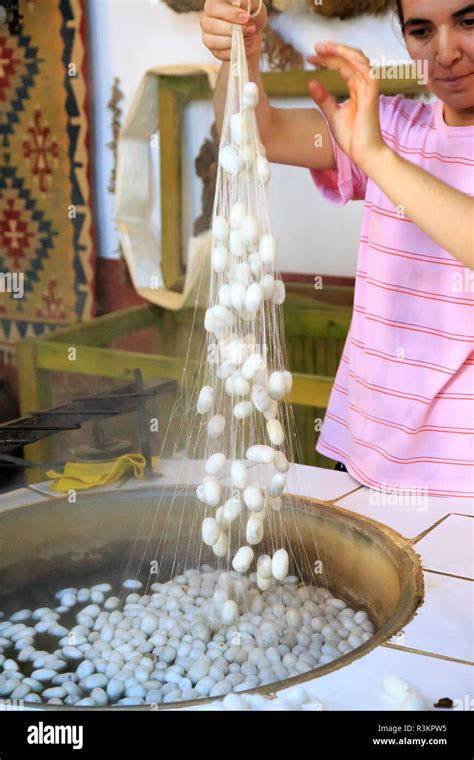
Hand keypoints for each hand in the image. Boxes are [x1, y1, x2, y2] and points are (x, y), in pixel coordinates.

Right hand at [201, 0, 266, 61]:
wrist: (252, 32)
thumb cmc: (251, 14)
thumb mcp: (253, 5)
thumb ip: (247, 3)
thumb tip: (241, 5)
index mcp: (215, 3)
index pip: (212, 7)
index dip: (229, 13)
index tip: (246, 17)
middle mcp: (207, 18)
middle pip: (209, 25)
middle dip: (231, 29)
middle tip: (250, 29)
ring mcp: (208, 35)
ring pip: (211, 41)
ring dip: (232, 41)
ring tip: (249, 38)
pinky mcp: (213, 49)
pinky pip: (219, 53)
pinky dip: (233, 51)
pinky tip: (244, 46)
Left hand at [307, 42, 385, 172]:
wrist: (362, 152)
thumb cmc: (351, 137)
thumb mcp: (331, 114)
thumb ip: (323, 98)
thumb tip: (311, 81)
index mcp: (356, 88)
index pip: (342, 66)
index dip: (327, 59)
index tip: (310, 58)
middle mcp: (363, 84)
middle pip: (349, 59)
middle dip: (332, 51)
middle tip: (314, 49)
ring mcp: (369, 87)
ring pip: (357, 58)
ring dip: (340, 50)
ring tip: (322, 48)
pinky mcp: (371, 92)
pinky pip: (365, 68)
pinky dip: (352, 58)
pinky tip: (337, 53)